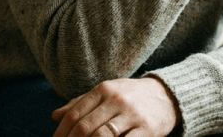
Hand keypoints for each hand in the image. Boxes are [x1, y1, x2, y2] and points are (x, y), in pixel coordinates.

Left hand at [52, 77, 179, 136]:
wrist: (167, 96)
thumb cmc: (130, 96)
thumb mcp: (107, 92)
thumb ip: (80, 103)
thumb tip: (55, 116)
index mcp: (104, 89)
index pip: (74, 113)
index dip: (61, 133)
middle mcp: (116, 100)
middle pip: (85, 127)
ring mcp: (132, 114)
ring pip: (101, 136)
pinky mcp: (146, 129)